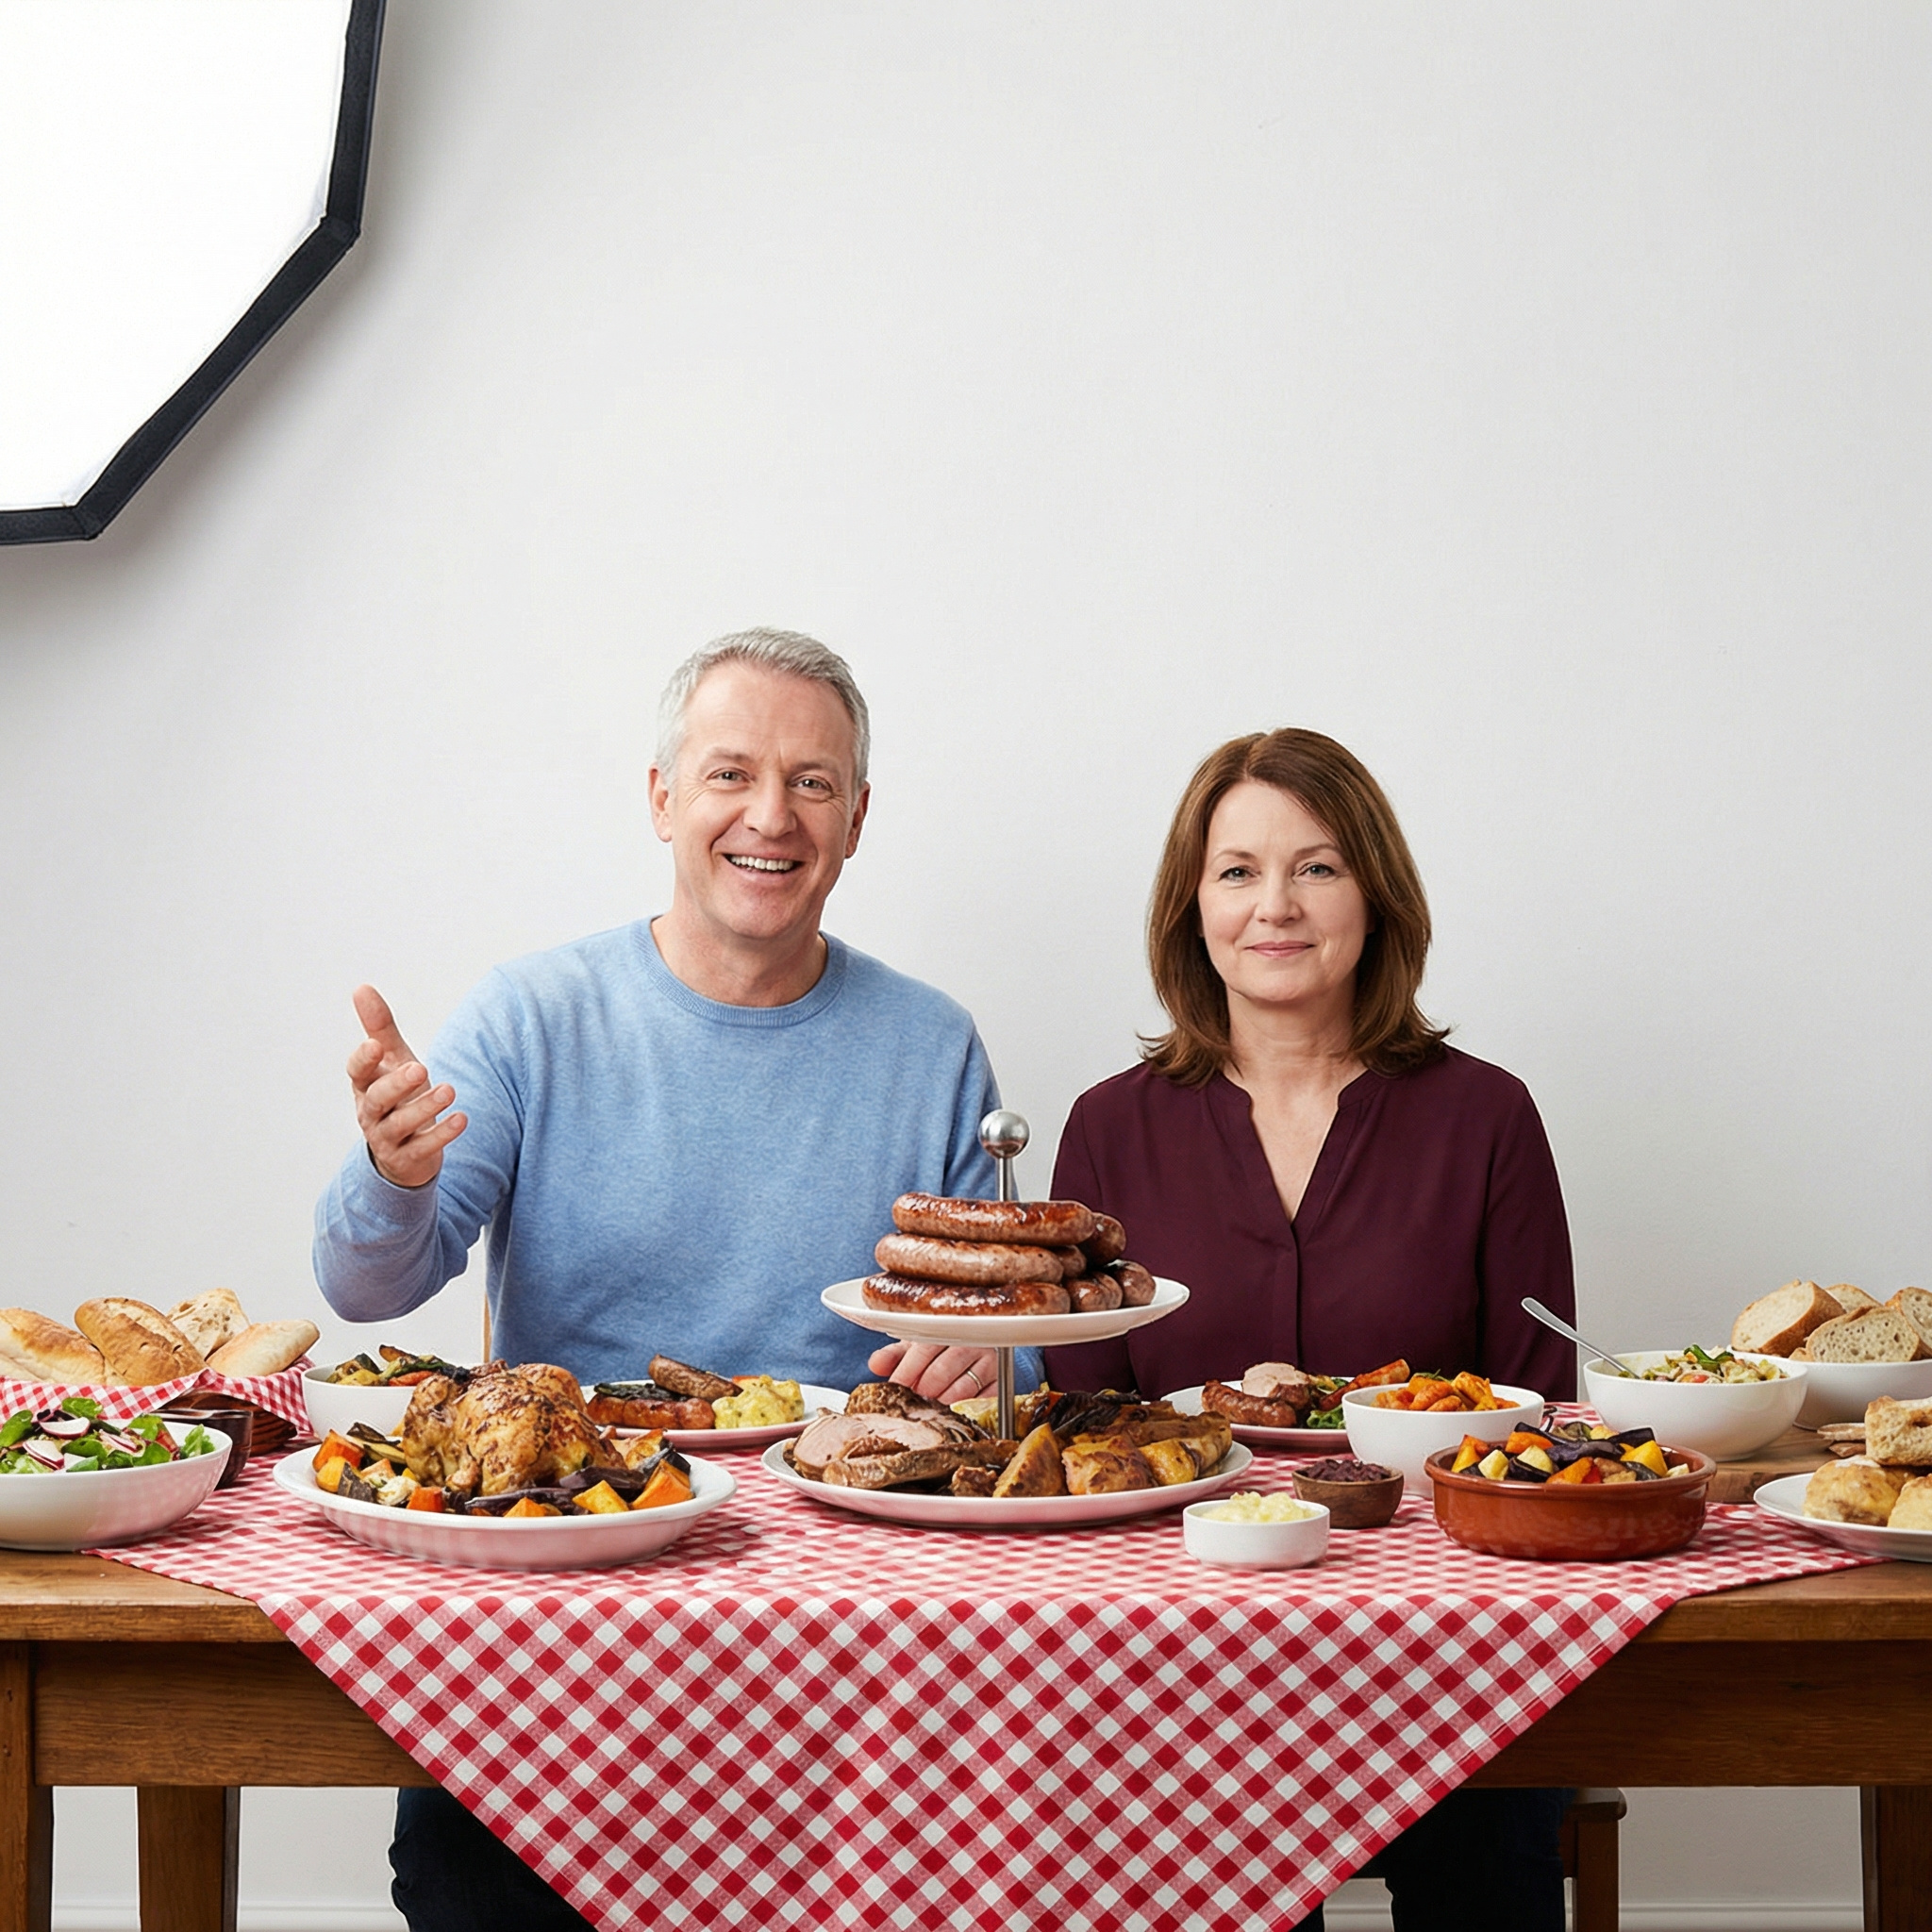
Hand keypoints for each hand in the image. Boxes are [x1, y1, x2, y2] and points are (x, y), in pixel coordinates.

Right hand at [347, 984, 466, 1188]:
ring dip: (424, 1108)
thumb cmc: (399, 1097)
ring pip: (399, 1125)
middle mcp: (371, 1113)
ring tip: (450, 1090)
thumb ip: (380, 1028)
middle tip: (420, 1068)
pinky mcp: (407, 1159)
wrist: (405, 1152)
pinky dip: (441, 1135)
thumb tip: (361, 987)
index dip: (363, 1061)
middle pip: (376, 1100)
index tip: (375, 1045)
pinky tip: (462, 1119)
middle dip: (396, 1084)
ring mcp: (387, 1139)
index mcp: (365, 1086)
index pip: (356, 1073)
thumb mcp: (393, 1061)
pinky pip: (421, 1149)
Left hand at [868, 1339, 999, 1405]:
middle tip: (911, 1404)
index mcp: (948, 1327)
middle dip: (922, 1392)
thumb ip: (895, 1355)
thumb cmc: (942, 1349)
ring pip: (961, 1388)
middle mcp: (972, 1340)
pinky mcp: (1001, 1382)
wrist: (982, 1348)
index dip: (907, 1371)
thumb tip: (875, 1365)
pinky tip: (951, 1414)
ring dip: (941, 1403)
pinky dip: (963, 1410)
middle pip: (942, 1370)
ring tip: (928, 1411)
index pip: (924, 1348)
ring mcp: (990, 1361)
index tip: (895, 1388)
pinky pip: (981, 1401)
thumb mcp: (916, 1346)